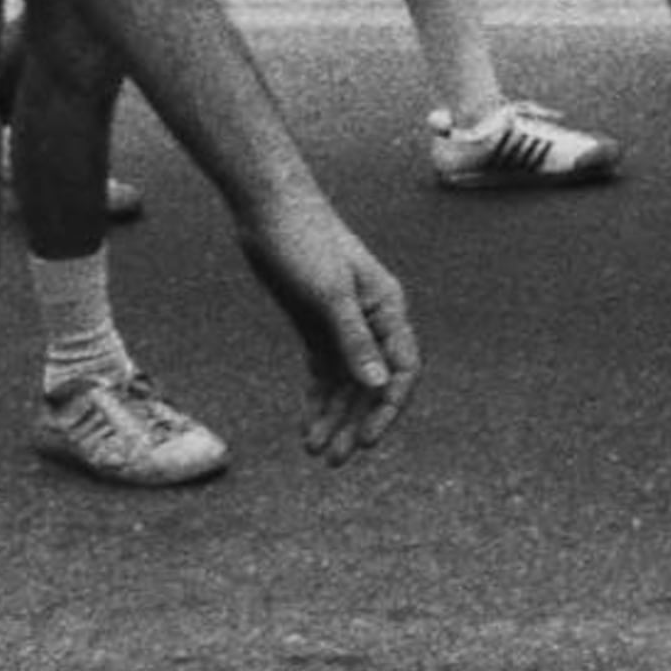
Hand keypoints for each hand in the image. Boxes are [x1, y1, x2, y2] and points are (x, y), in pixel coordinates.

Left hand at [237, 179, 419, 460]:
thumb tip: (377, 384)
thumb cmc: (303, 242)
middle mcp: (371, 319)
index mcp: (387, 308)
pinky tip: (308, 424)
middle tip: (334, 460)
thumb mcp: (328, 294)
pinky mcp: (316, 323)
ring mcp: (343, 322)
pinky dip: (318, 398)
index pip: (401, 369)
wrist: (269, 209)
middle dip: (355, 422)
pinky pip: (324, 370)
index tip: (367, 441)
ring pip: (346, 381)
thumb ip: (353, 339)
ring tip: (316, 452)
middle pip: (372, 383)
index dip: (388, 408)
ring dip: (334, 416)